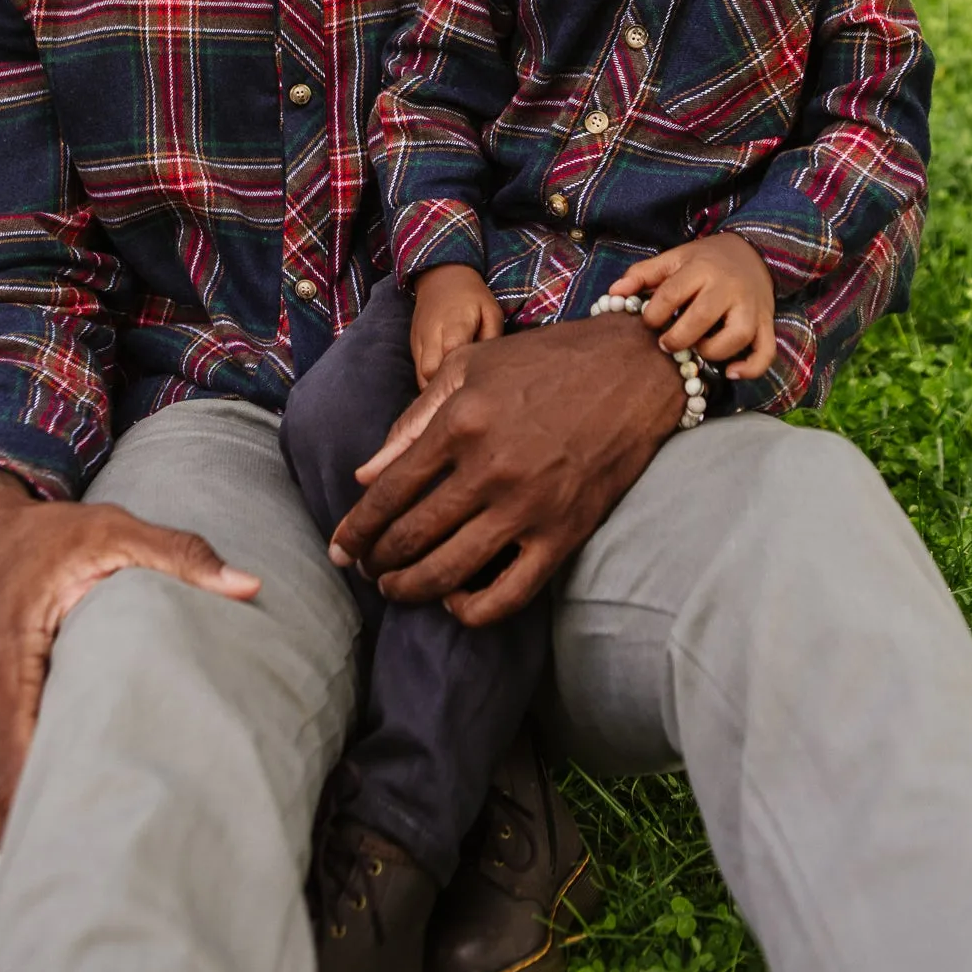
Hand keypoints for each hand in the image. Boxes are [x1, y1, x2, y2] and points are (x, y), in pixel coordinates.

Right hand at [0, 469, 259, 841]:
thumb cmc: (48, 537)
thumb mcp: (112, 532)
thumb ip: (179, 556)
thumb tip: (248, 586)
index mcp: (4, 658)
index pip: (14, 750)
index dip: (44, 802)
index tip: (86, 841)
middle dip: (42, 834)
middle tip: (101, 876)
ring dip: (28, 827)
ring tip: (84, 871)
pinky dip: (16, 804)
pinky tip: (56, 831)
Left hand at [330, 311, 682, 624]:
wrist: (632, 370)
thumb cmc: (545, 362)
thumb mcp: (470, 367)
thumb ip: (414, 420)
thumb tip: (366, 475)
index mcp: (460, 423)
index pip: (388, 493)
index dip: (356, 530)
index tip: (340, 549)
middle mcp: (488, 469)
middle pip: (412, 537)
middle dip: (378, 562)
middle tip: (367, 570)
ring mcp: (527, 507)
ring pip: (449, 572)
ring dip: (411, 589)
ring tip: (397, 588)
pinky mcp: (563, 534)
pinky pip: (508, 594)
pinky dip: (472, 609)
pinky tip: (455, 601)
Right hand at [410, 262, 502, 385]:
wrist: (441, 276)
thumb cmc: (471, 296)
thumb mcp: (491, 311)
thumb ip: (492, 337)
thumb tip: (491, 365)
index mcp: (454, 325)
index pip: (451, 356)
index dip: (460, 375)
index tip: (473, 385)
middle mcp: (431, 335)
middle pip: (430, 372)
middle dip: (445, 387)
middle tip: (463, 394)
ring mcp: (418, 341)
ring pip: (420, 376)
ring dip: (435, 388)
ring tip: (453, 394)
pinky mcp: (413, 345)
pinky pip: (417, 372)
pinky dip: (428, 382)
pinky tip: (444, 385)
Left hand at [607, 232, 775, 380]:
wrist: (754, 252)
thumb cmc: (706, 260)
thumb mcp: (674, 258)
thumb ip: (643, 274)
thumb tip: (613, 293)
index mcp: (702, 269)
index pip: (671, 294)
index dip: (653, 315)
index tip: (649, 322)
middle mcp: (729, 288)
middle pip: (701, 319)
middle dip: (678, 338)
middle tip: (666, 344)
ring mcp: (752, 308)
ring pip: (735, 338)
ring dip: (712, 352)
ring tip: (697, 349)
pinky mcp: (767, 324)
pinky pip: (765, 353)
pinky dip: (750, 369)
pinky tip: (730, 373)